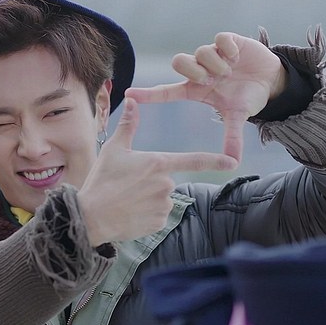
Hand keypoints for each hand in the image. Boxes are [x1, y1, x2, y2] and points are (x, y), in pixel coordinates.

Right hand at [77, 98, 236, 245]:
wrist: (91, 217)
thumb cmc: (102, 180)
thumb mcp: (114, 150)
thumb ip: (129, 125)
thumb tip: (132, 101)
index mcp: (158, 163)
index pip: (194, 160)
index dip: (216, 160)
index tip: (234, 161)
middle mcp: (166, 184)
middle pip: (166, 180)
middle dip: (151, 183)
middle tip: (127, 186)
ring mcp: (164, 205)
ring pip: (162, 199)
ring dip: (148, 199)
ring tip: (126, 200)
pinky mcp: (159, 223)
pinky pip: (157, 216)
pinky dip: (146, 215)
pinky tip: (129, 213)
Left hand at [125, 32, 285, 162]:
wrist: (269, 80)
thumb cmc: (246, 97)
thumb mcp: (238, 117)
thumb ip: (232, 137)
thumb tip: (233, 163)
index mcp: (196, 89)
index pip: (167, 91)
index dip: (148, 94)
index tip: (128, 95)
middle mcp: (201, 69)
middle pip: (179, 62)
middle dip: (194, 72)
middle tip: (210, 80)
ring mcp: (213, 54)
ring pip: (201, 52)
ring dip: (216, 64)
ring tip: (230, 71)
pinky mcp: (228, 41)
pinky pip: (220, 39)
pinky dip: (228, 49)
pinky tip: (237, 57)